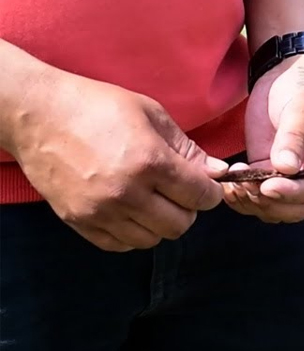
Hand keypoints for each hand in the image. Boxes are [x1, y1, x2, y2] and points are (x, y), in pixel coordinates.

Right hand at [9, 73, 226, 251]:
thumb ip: (188, 148)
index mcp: (149, 162)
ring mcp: (100, 211)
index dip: (210, 192)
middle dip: (188, 209)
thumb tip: (219, 172)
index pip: (200, 197)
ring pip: (152, 239)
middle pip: (180, 225)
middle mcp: (126, 192)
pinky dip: (133, 232)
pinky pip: (121, 244)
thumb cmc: (98, 106)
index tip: (205, 185)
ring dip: (160, 222)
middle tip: (178, 192)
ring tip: (152, 199)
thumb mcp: (151, 115)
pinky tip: (130, 210)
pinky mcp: (79, 221)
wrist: (38, 114)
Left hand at [223, 54, 303, 222]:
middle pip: (297, 208)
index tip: (267, 186)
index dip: (292, 193)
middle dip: (270, 203)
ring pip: (275, 208)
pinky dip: (242, 196)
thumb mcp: (303, 107)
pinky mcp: (270, 172)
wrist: (289, 71)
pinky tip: (229, 183)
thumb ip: (294, 137)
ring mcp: (294, 177)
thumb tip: (286, 169)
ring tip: (233, 185)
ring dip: (253, 203)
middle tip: (245, 187)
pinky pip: (258, 196)